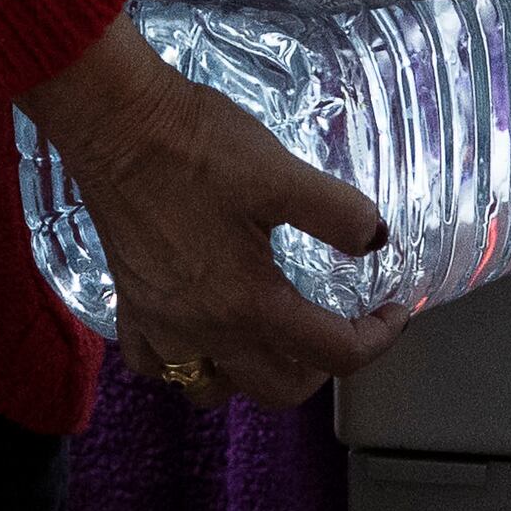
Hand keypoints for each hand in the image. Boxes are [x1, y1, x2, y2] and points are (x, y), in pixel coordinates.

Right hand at [23, 19, 404, 412]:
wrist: (115, 122)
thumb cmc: (196, 145)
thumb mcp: (283, 173)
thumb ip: (340, 214)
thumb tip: (374, 240)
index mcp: (250, 303)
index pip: (334, 352)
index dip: (380, 337)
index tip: (395, 310)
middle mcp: (204, 328)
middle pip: (277, 389)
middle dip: (320, 367)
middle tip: (338, 328)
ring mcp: (159, 321)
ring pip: (210, 388)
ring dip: (250, 375)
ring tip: (270, 337)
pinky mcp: (129, 300)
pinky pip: (154, 362)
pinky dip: (183, 360)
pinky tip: (198, 331)